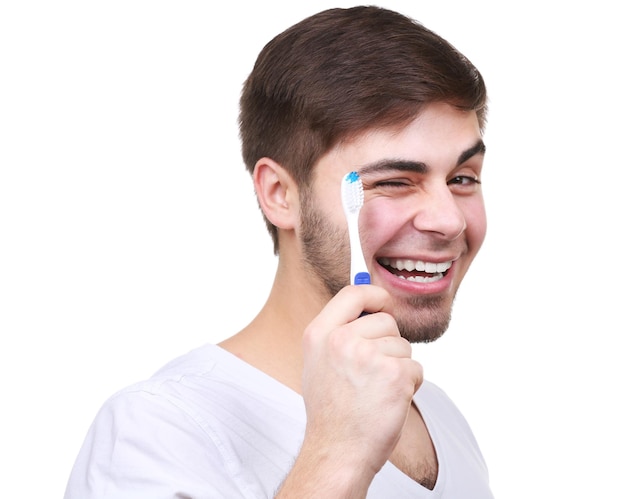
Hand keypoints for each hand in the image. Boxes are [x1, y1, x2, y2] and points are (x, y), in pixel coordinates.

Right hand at [300, 284, 422, 481]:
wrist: (338, 451)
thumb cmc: (332, 411)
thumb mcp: (319, 363)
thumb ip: (339, 333)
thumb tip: (373, 305)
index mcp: (319, 334)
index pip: (352, 294)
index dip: (374, 294)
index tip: (384, 302)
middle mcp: (341, 340)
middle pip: (386, 321)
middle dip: (389, 343)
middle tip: (371, 374)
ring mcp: (368, 356)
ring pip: (403, 347)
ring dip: (399, 367)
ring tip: (376, 392)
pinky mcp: (394, 375)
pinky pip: (416, 369)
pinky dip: (410, 386)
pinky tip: (388, 402)